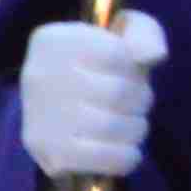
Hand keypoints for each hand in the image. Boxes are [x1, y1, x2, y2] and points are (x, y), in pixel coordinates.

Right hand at [17, 8, 165, 179]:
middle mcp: (39, 75)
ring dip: (136, 128)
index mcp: (53, 41)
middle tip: (135, 103)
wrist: (57, 110)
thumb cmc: (97, 68)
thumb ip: (143, 32)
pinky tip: (123, 150)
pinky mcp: (50, 152)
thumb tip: (152, 55)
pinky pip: (106, 158)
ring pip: (114, 127)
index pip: (115, 54)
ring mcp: (41, 117)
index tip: (127, 73)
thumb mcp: (120, 35)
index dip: (134, 68)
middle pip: (117, 92)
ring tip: (130, 124)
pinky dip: (126, 157)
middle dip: (140, 100)